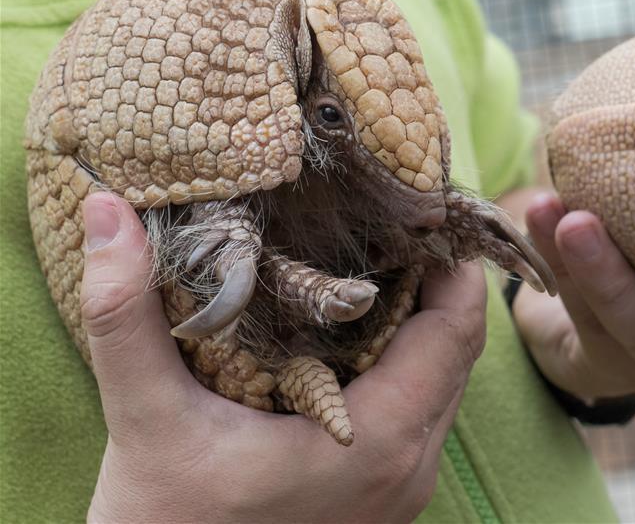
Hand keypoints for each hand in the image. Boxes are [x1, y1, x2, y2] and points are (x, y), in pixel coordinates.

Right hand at [81, 192, 485, 522]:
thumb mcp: (146, 420)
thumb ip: (126, 315)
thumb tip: (107, 213)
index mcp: (381, 440)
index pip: (457, 327)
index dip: (451, 261)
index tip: (417, 209)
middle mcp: (410, 467)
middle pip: (457, 349)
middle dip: (435, 282)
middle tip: (390, 224)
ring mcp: (403, 488)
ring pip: (443, 383)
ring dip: (421, 323)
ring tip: (373, 267)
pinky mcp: (385, 497)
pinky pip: (421, 413)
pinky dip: (406, 364)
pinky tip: (354, 337)